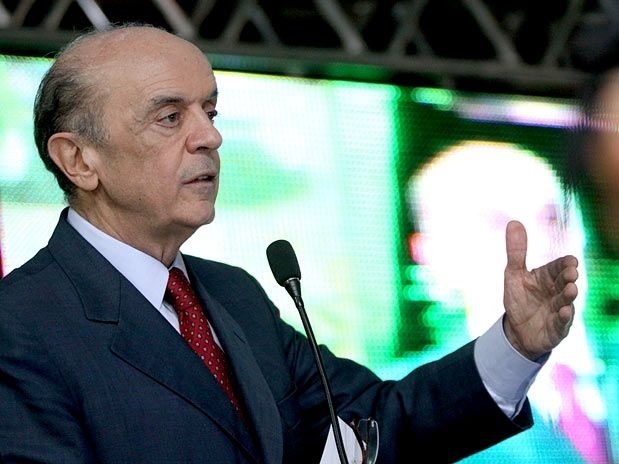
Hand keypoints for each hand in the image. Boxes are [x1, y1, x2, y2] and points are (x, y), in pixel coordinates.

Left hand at [502, 220, 578, 359]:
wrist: (517, 330)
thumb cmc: (519, 299)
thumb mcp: (514, 274)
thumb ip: (516, 251)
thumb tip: (514, 222)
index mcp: (548, 277)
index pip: (559, 266)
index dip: (565, 264)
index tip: (571, 261)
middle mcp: (557, 291)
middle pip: (565, 282)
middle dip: (568, 277)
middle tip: (572, 273)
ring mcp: (559, 310)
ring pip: (566, 301)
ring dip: (569, 295)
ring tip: (571, 289)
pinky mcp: (557, 328)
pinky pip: (562, 323)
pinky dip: (563, 317)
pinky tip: (563, 312)